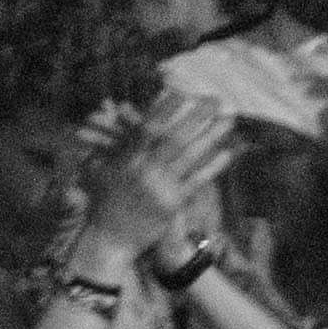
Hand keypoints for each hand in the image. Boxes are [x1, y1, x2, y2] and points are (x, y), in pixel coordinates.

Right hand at [79, 91, 234, 264]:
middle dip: (196, 116)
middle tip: (215, 99)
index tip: (180, 90)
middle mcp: (144, 170)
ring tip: (228, 120)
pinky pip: (196, 181)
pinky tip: (227, 152)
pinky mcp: (172, 203)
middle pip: (175, 137)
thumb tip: (111, 123)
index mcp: (126, 159)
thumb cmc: (102, 202)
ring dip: (211, 136)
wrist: (109, 238)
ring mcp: (160, 187)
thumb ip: (108, 146)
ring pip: (189, 156)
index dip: (164, 108)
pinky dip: (212, 166)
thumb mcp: (98, 170)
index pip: (148, 128)